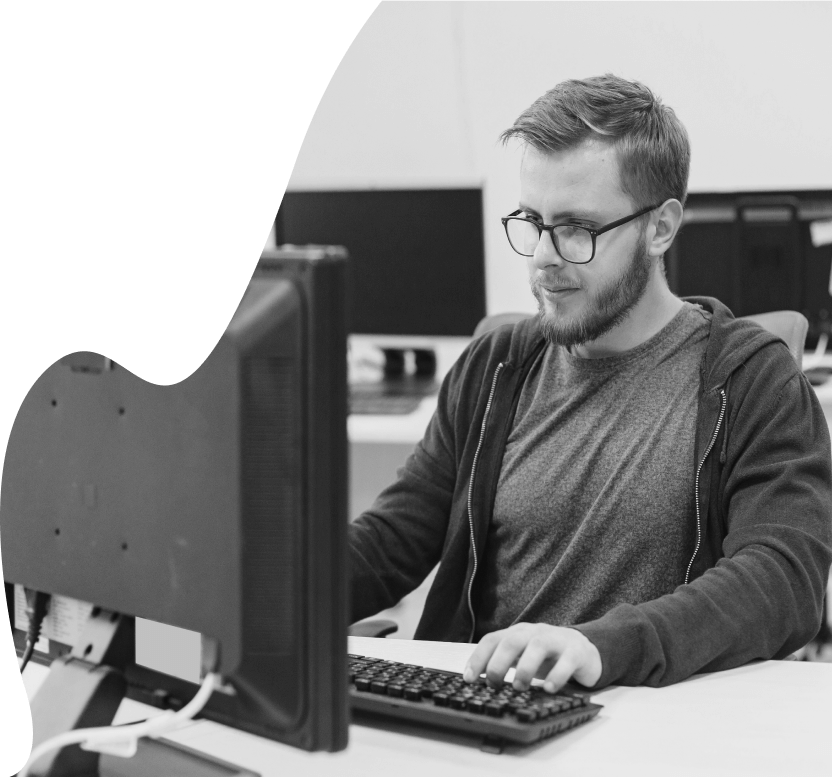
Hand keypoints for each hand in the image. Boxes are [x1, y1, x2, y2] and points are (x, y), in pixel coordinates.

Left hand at [463, 623, 601, 692]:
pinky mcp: (577, 652)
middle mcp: (535, 633)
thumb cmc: (549, 656)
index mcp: (518, 633)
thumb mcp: (523, 657)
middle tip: (494, 684)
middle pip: (512, 641)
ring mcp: (557, 640)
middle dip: (498, 663)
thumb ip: (505, 664)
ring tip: (519, 687)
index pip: (492, 639)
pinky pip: (567, 660)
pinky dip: (556, 675)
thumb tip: (479, 682)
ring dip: (525, 668)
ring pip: (538, 645)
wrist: (585, 650)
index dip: (479, 658)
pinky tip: (548, 689)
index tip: (469, 679)